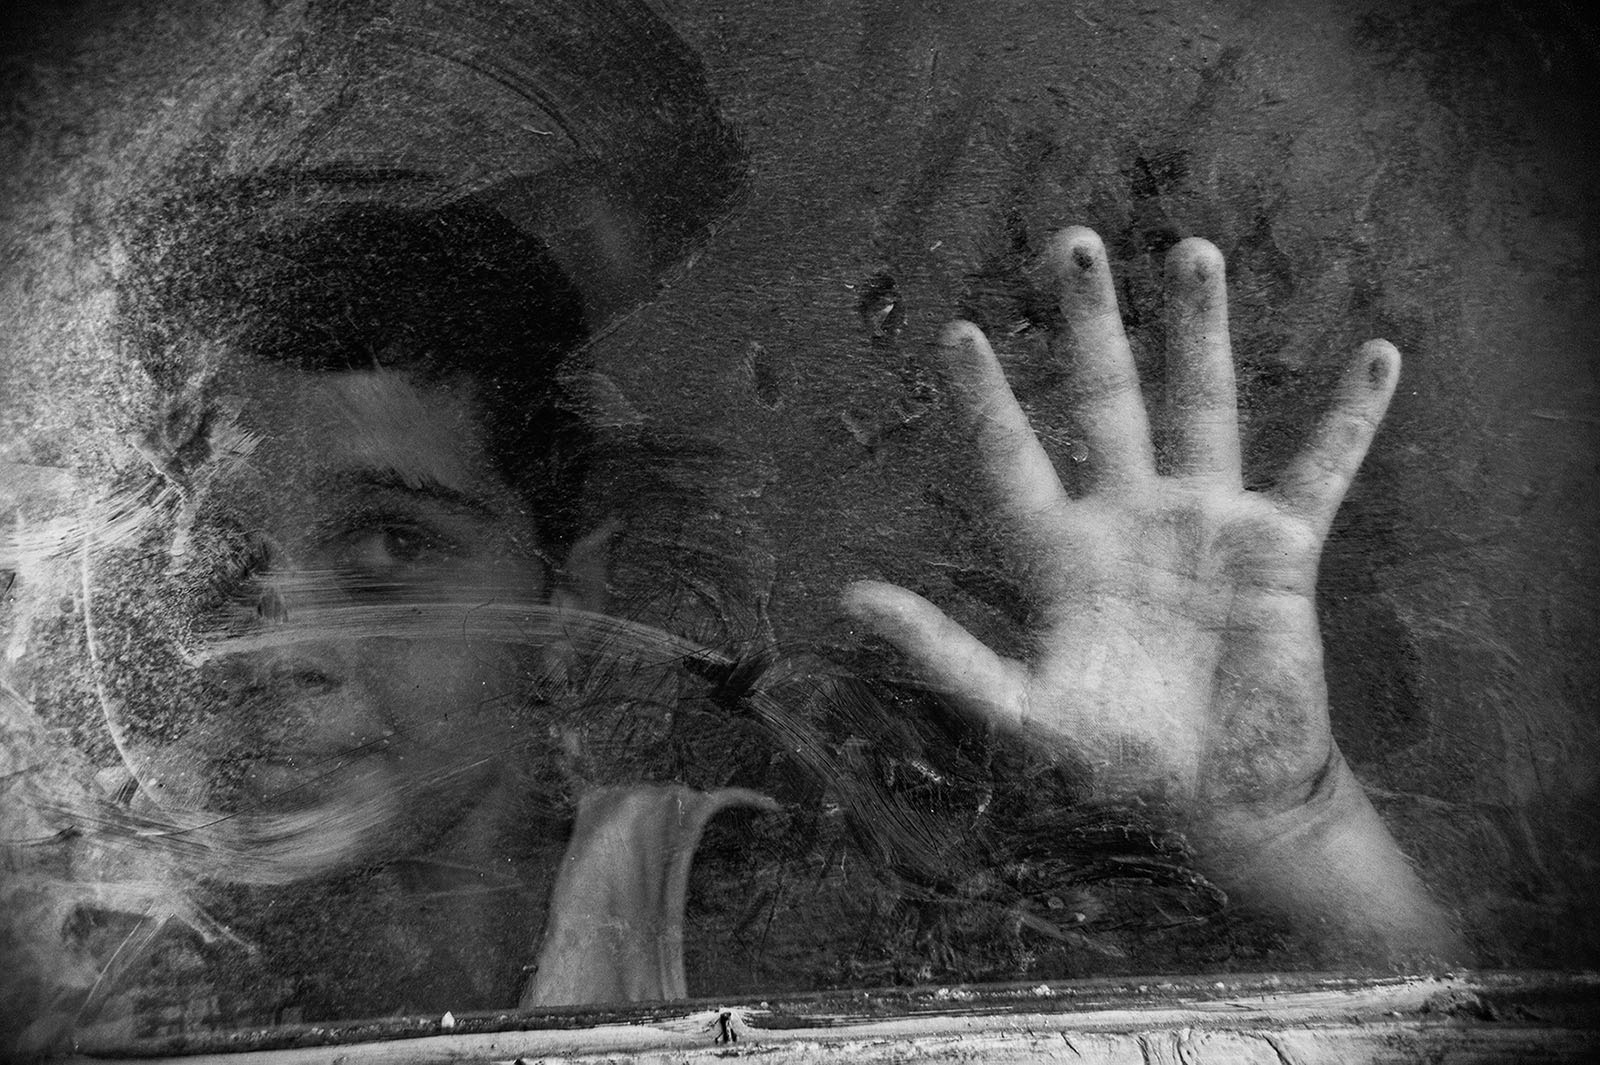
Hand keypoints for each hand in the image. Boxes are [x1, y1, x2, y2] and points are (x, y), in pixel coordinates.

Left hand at [843, 227, 1397, 821]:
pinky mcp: (1281, 547)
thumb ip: (944, 654)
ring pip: (1202, 406)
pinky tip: (1379, 356)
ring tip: (1192, 251)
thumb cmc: (1116, 761)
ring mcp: (1206, 524)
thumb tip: (850, 597)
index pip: (1011, 459)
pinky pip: (1321, 468)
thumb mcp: (1024, 714)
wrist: (1221, 797)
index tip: (959, 331)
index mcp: (1061, 555)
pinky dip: (1349, 418)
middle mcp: (1129, 519)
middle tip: (1072, 243)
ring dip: (1199, 332)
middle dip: (1088, 325)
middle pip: (1103, 400)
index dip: (984, 400)